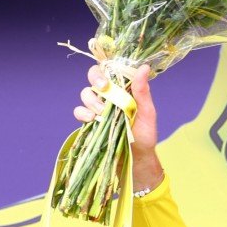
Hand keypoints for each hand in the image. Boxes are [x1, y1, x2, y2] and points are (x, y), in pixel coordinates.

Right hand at [77, 64, 162, 192]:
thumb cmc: (145, 135)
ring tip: (102, 112)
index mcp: (123, 89)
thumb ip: (142, 91)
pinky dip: (83, 113)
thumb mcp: (147, 113)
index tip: (110, 77)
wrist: (137, 158)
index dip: (107, 68)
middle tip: (104, 89)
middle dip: (95, 79)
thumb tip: (144, 68)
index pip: (110, 70)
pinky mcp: (90, 122)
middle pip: (94, 77)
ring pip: (86, 93)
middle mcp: (109, 95)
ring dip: (92, 100)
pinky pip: (79, 111)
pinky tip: (92, 120)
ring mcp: (97, 108)